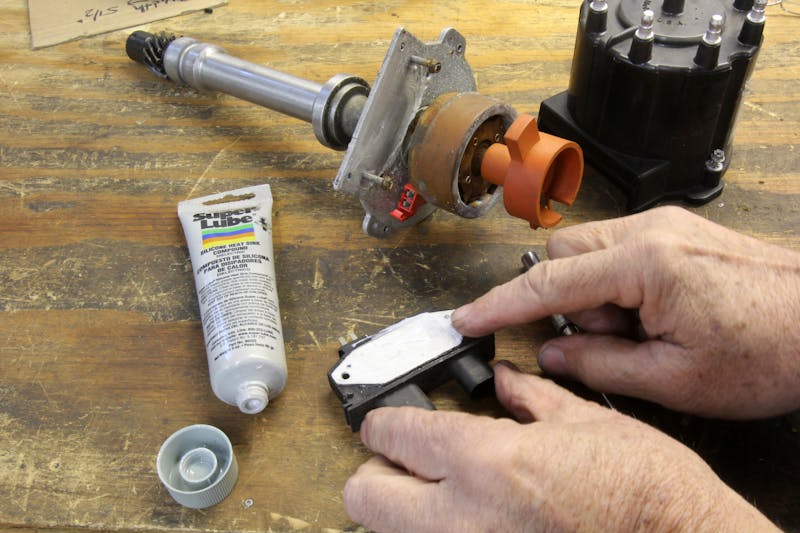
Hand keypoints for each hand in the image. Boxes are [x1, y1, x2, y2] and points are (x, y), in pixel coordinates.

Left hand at [343, 364, 774, 531]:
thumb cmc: (650, 494)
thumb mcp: (589, 425)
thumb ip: (532, 399)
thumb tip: (506, 385)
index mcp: (488, 463)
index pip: (393, 434)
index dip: (383, 420)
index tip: (387, 421)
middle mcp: (464, 519)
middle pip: (363, 495)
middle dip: (375, 472)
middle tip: (402, 462)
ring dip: (399, 513)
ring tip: (436, 495)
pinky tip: (471, 520)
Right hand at [452, 206, 799, 418]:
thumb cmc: (774, 350)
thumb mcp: (676, 380)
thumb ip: (600, 366)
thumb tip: (552, 353)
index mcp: (647, 263)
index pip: (549, 283)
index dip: (500, 305)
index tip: (467, 319)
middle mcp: (651, 232)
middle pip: (564, 256)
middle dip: (566, 302)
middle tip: (607, 341)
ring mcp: (665, 227)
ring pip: (589, 254)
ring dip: (595, 298)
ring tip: (643, 334)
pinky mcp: (675, 234)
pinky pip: (618, 254)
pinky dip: (618, 288)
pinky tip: (653, 318)